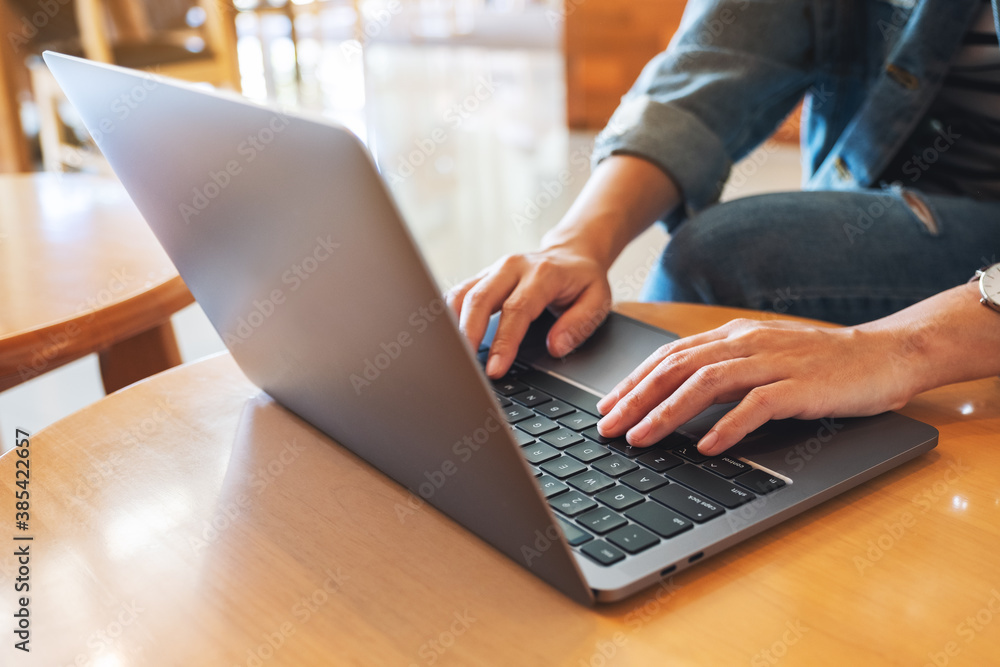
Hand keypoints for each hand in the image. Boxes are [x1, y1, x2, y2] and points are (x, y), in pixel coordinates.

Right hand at [446, 244, 611, 378]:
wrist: (572, 252)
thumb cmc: (583, 281)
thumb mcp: (597, 301)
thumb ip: (578, 324)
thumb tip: (555, 347)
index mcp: (542, 274)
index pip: (516, 310)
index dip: (503, 341)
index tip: (494, 369)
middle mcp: (513, 267)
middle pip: (479, 299)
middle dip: (467, 334)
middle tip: (463, 366)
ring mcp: (493, 269)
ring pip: (462, 294)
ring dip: (452, 324)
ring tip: (450, 355)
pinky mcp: (482, 276)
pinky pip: (458, 293)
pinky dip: (448, 315)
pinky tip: (446, 337)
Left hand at [595, 318, 920, 456]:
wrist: (884, 354)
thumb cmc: (820, 362)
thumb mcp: (762, 357)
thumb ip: (722, 371)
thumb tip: (673, 398)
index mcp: (732, 336)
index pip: (669, 356)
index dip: (633, 380)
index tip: (606, 405)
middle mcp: (746, 343)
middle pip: (677, 368)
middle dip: (636, 398)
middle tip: (608, 426)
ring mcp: (774, 363)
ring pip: (707, 384)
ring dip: (668, 413)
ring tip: (641, 438)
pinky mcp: (801, 386)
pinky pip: (757, 405)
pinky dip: (728, 426)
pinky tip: (707, 446)